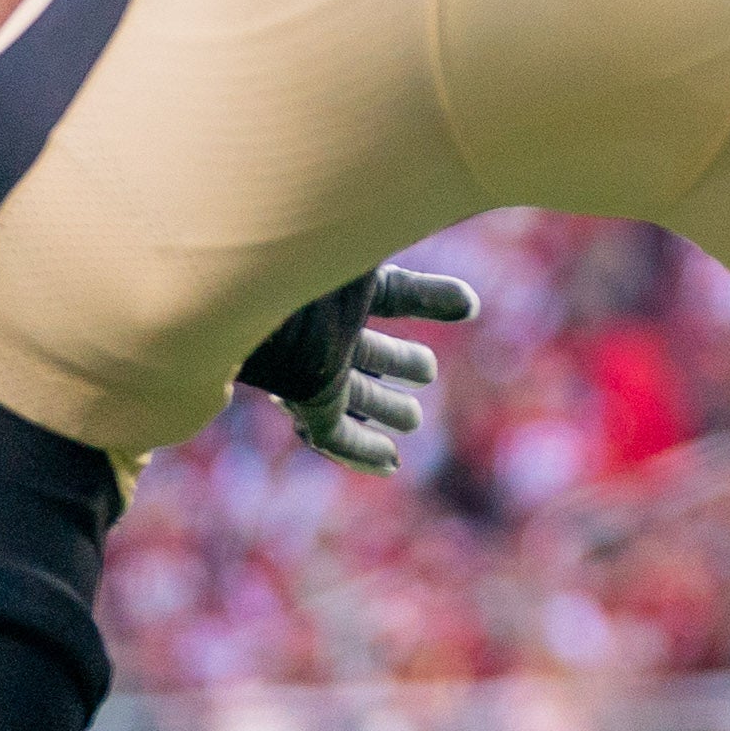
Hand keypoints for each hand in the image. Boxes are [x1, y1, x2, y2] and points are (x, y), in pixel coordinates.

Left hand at [279, 265, 478, 474]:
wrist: (256, 290)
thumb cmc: (310, 268)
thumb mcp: (371, 278)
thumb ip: (421, 294)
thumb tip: (473, 306)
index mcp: (343, 285)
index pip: (392, 295)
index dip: (424, 300)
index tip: (466, 306)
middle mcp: (324, 325)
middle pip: (365, 351)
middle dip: (395, 361)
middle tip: (428, 372)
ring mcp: (310, 365)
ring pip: (352, 395)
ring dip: (385, 409)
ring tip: (413, 420)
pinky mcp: (301, 398)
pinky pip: (331, 433)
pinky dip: (361, 449)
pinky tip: (388, 463)